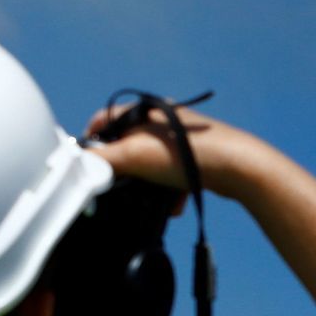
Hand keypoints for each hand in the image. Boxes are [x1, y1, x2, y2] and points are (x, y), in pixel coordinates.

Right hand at [83, 103, 265, 201]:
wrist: (237, 167)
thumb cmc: (186, 155)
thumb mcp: (134, 155)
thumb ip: (101, 161)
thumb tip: (78, 170)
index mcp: (142, 111)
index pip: (102, 121)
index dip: (91, 144)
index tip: (87, 167)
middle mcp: (160, 120)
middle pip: (125, 147)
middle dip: (123, 172)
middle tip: (119, 190)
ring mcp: (178, 139)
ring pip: (148, 166)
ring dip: (147, 187)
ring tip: (152, 201)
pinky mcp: (194, 158)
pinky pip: (170, 177)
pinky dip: (168, 192)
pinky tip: (174, 205)